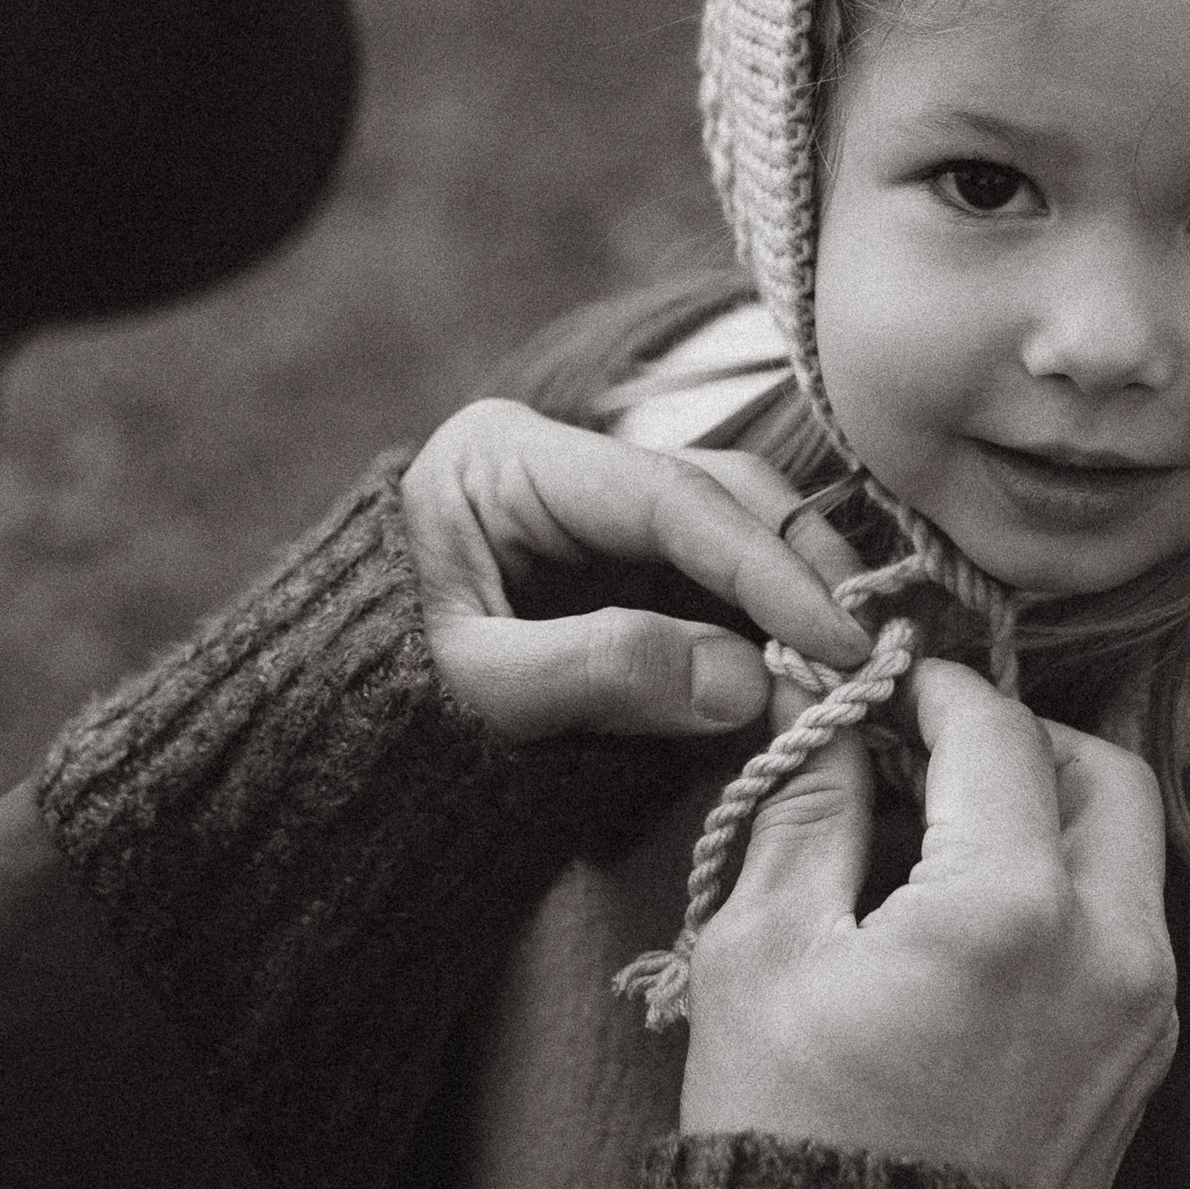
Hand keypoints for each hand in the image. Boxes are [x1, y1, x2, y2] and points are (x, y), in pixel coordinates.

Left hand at [397, 396, 870, 741]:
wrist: (320, 730)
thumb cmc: (372, 700)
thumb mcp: (475, 688)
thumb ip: (602, 672)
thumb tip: (747, 681)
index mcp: (509, 459)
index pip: (669, 496)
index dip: (765, 566)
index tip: (833, 635)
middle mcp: (564, 467)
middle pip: (716, 494)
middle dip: (799, 567)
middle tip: (869, 648)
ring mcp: (596, 517)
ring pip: (729, 532)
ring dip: (796, 594)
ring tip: (858, 661)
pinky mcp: (618, 570)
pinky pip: (710, 585)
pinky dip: (765, 624)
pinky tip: (812, 664)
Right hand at [677, 656, 1175, 1188]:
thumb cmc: (790, 1135)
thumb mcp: (764, 954)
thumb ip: (805, 807)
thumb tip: (816, 709)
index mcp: (1012, 907)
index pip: (994, 731)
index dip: (928, 688)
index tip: (874, 684)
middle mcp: (1111, 949)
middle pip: (1104, 775)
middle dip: (1019, 742)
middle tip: (927, 746)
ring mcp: (1143, 1014)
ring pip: (1127, 858)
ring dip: (1049, 817)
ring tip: (941, 835)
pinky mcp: (1141, 1066)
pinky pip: (1125, 936)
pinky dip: (1066, 895)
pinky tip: (972, 920)